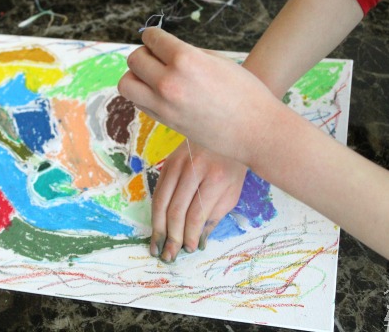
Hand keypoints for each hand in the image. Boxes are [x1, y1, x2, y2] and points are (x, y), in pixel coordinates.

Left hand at [118, 27, 280, 167]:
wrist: (255, 130)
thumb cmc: (244, 92)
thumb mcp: (217, 60)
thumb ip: (187, 53)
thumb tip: (164, 50)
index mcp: (185, 60)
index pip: (151, 38)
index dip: (154, 36)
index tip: (157, 39)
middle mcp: (169, 82)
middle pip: (134, 60)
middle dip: (144, 54)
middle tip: (157, 58)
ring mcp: (163, 105)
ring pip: (126, 84)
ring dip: (135, 76)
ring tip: (152, 76)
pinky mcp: (164, 121)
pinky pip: (138, 102)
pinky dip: (142, 94)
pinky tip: (159, 93)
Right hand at [151, 140, 246, 261]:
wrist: (227, 133)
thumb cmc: (232, 168)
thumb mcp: (231, 193)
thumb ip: (214, 217)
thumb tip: (196, 241)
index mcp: (216, 178)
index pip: (196, 214)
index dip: (189, 234)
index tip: (188, 249)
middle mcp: (194, 169)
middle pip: (176, 209)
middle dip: (171, 236)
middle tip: (169, 255)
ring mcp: (178, 163)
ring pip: (161, 201)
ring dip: (157, 227)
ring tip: (157, 246)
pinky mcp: (168, 161)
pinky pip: (158, 190)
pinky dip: (156, 211)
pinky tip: (157, 225)